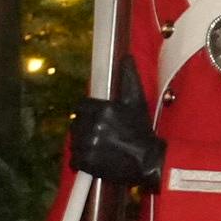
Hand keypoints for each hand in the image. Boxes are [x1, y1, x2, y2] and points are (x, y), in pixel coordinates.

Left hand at [70, 55, 164, 186]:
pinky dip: (82, 160)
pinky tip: (96, 158)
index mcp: (104, 110)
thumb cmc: (141, 130)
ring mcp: (88, 145)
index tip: (95, 118)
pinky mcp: (85, 162)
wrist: (146, 161)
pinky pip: (74, 159)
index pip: (80, 107)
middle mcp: (94, 126)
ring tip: (100, 146)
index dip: (87, 112)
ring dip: (83, 144)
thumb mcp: (136, 102)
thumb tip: (126, 57)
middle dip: (85, 127)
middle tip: (100, 134)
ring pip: (74, 141)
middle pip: (76, 124)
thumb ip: (128, 79)